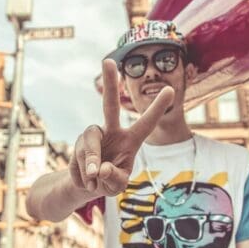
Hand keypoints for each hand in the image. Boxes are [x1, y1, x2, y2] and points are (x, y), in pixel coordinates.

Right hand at [69, 59, 174, 196]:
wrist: (88, 185)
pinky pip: (78, 159)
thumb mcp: (118, 186)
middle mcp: (111, 131)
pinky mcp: (78, 144)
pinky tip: (86, 180)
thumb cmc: (111, 181)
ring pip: (89, 146)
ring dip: (90, 165)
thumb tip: (100, 168)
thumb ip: (114, 178)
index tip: (170, 90)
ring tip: (93, 181)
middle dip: (108, 83)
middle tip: (108, 61)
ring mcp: (92, 135)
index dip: (157, 108)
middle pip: (109, 105)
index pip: (146, 123)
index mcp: (131, 140)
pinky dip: (82, 176)